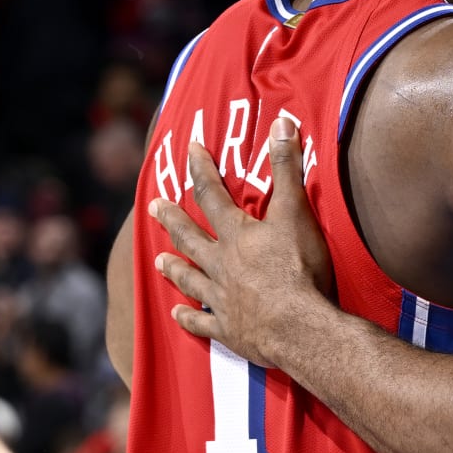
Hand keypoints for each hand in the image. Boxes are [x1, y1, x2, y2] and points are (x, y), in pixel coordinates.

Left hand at [150, 120, 334, 367]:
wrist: (299, 328)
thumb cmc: (299, 269)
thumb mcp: (297, 213)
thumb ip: (287, 169)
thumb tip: (281, 123)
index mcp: (236, 235)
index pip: (212, 195)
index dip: (201, 170)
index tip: (190, 150)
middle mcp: (221, 264)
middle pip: (191, 237)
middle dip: (172, 220)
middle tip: (153, 207)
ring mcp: (221, 299)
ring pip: (190, 279)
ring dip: (174, 268)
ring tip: (158, 260)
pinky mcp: (230, 330)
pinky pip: (203, 323)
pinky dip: (190, 318)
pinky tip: (177, 314)